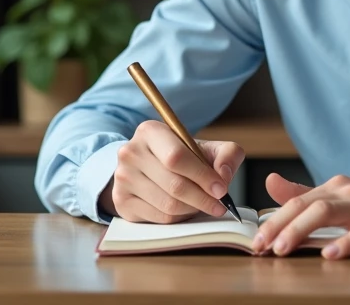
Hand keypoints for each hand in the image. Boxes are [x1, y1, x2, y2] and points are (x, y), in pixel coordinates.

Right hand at [99, 120, 244, 223]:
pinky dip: (180, 218)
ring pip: (168, 204)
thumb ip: (227, 154)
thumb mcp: (207, 148)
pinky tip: (186, 210)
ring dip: (192, 209)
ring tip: (203, 205)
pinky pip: (159, 218)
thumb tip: (223, 175)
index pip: (177, 157)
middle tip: (219, 205)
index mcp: (150, 131)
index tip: (221, 189)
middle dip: (202, 198)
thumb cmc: (184, 157)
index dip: (202, 176)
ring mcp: (123, 178)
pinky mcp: (122, 201)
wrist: (149, 167)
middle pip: (173, 184)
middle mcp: (131, 152)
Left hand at [252, 173, 349, 259]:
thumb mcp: (345, 195)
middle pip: (306, 206)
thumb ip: (308, 194)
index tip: (253, 241)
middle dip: (279, 226)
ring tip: (284, 249)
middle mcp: (348, 191)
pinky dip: (347, 241)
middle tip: (259, 248)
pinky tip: (331, 255)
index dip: (272, 220)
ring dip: (302, 231)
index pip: (296, 202)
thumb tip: (271, 183)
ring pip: (328, 212)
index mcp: (335, 187)